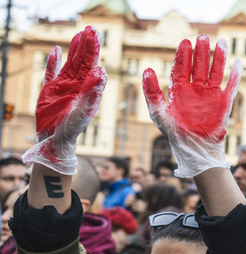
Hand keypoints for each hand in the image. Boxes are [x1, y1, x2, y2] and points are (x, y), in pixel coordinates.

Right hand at [23, 26, 106, 174]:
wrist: (56, 140)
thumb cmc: (73, 128)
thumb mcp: (84, 110)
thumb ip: (92, 92)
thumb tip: (101, 71)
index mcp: (86, 88)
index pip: (91, 64)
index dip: (93, 50)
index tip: (96, 35)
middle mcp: (77, 85)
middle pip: (82, 61)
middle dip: (87, 45)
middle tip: (91, 29)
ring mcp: (63, 86)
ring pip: (69, 63)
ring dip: (74, 50)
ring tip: (79, 34)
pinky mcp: (49, 91)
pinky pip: (51, 73)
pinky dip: (53, 62)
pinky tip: (56, 50)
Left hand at [142, 35, 241, 177]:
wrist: (194, 149)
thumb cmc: (174, 133)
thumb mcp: (158, 112)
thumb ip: (151, 92)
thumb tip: (146, 70)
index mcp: (180, 90)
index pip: (181, 68)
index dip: (183, 55)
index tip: (185, 42)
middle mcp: (196, 89)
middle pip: (199, 66)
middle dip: (201, 52)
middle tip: (203, 37)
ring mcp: (210, 95)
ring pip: (216, 72)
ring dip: (218, 58)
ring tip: (220, 42)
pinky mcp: (223, 103)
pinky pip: (231, 86)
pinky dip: (235, 75)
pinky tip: (238, 63)